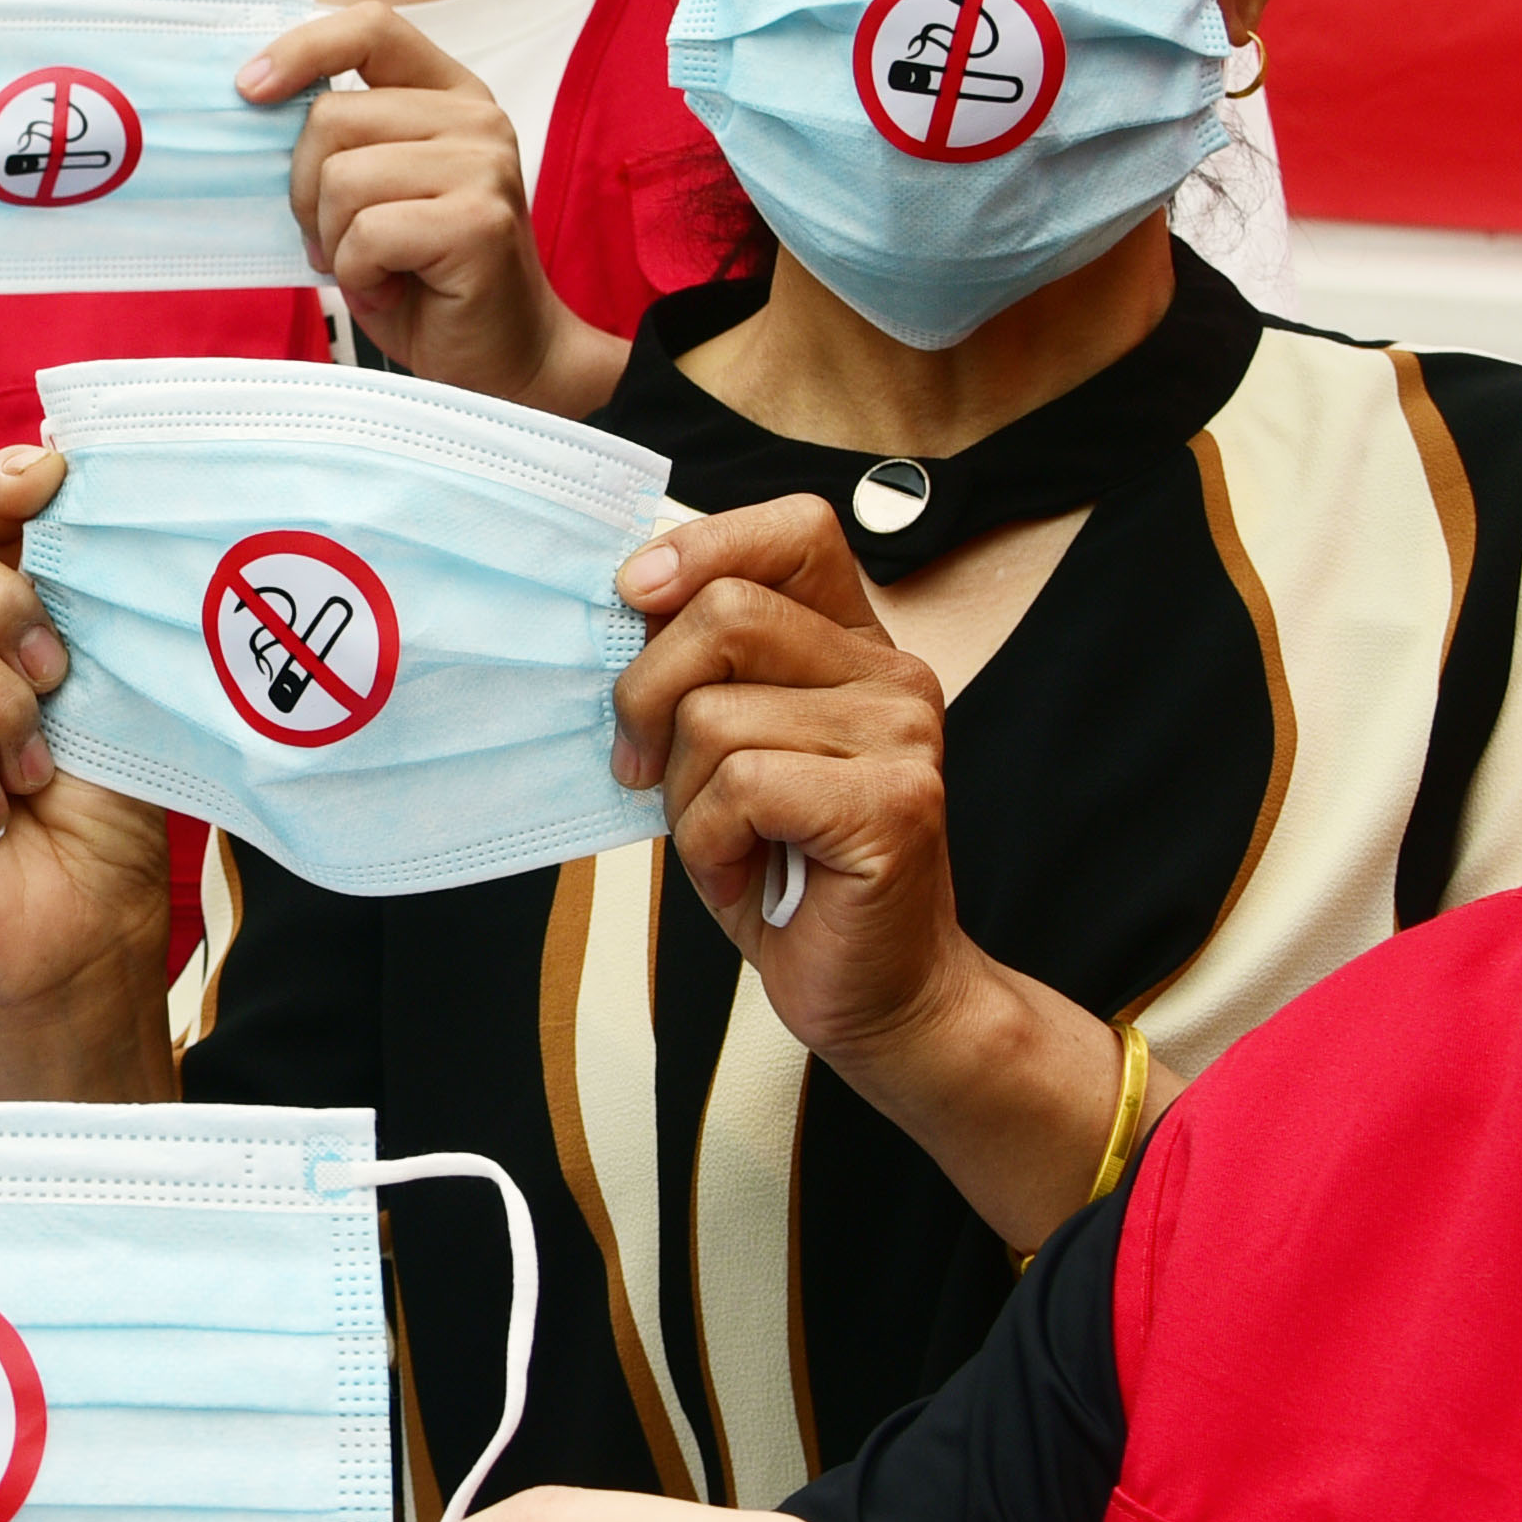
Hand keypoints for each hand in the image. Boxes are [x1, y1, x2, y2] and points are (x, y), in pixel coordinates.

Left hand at [247, 1, 617, 411]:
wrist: (500, 358)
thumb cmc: (424, 279)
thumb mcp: (375, 193)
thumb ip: (339, 144)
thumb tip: (252, 105)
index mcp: (449, 96)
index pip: (370, 27)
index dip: (301, 49)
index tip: (250, 89)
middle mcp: (476, 117)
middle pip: (332, 117)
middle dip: (306, 192)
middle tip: (336, 241)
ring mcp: (485, 165)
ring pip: (342, 178)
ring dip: (335, 241)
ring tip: (373, 269)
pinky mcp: (480, 221)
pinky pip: (368, 233)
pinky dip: (359, 274)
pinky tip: (391, 290)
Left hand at [615, 500, 1115, 1248]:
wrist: (874, 991)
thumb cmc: (785, 872)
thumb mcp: (724, 751)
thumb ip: (696, 671)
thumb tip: (619, 600)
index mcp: (852, 643)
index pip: (791, 530)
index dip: (701, 548)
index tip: (633, 598)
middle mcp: (891, 672)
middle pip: (724, 615)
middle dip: (646, 695)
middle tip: (642, 767)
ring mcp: (902, 736)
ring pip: (716, 715)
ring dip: (684, 795)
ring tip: (728, 840)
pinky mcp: (893, 804)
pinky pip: (741, 788)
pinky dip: (710, 843)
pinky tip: (748, 873)